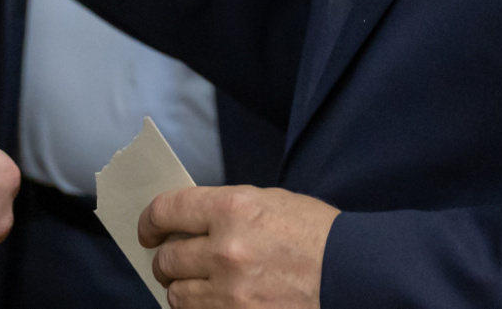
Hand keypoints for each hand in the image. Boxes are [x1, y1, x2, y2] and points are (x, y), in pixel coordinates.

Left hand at [140, 185, 338, 308]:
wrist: (353, 275)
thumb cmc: (316, 235)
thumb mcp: (269, 203)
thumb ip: (225, 212)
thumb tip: (188, 224)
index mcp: (232, 210)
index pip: (167, 210)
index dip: (150, 220)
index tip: (148, 230)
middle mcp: (224, 251)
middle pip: (167, 259)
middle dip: (166, 260)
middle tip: (174, 261)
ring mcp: (230, 293)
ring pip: (178, 295)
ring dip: (183, 289)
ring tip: (198, 285)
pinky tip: (215, 302)